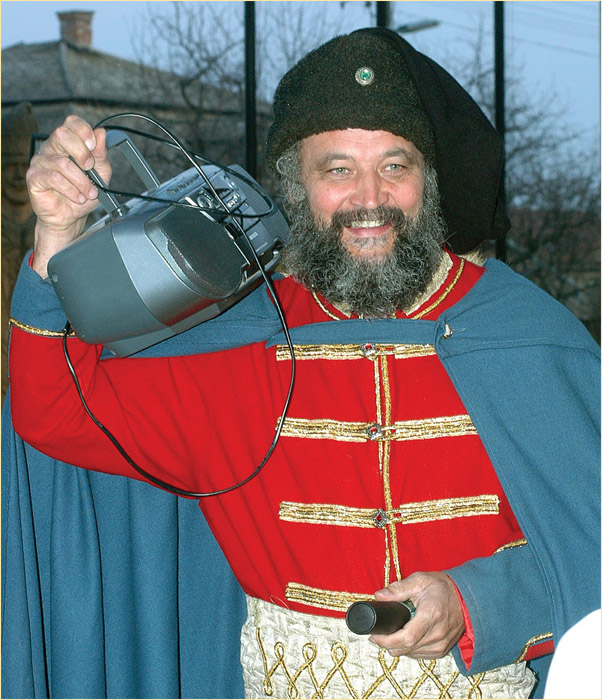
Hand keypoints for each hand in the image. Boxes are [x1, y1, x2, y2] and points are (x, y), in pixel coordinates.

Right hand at [26, 115, 111, 277]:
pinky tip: (78, 197)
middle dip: (81, 151)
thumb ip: (101, 156)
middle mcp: (51, 149)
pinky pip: (53, 178)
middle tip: (90, 167)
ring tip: (89, 193)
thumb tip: (101, 133)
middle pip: (61, 133)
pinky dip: (70, 189)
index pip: (71, 123)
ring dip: (81, 181)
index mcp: (67, 144)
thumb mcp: (101, 175)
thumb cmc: (83, 194)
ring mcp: (40, 162)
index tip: (94, 146)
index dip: (83, 130)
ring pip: (62, 163)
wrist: (71, 217)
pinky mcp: (34, 178)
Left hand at [369, 572, 464, 658]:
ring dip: (397, 647)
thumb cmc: (442, 587)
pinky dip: (409, 649)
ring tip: (390, 633)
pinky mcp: (442, 650)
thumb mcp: (420, 580)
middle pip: (406, 649)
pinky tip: (404, 637)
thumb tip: (379, 596)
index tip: (375, 635)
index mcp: (431, 615)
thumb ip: (399, 589)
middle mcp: (437, 634)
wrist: (466, 598)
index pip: (406, 638)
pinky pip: (419, 655)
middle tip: (378, 634)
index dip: (387, 640)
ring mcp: (441, 644)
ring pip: (411, 654)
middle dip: (387, 644)